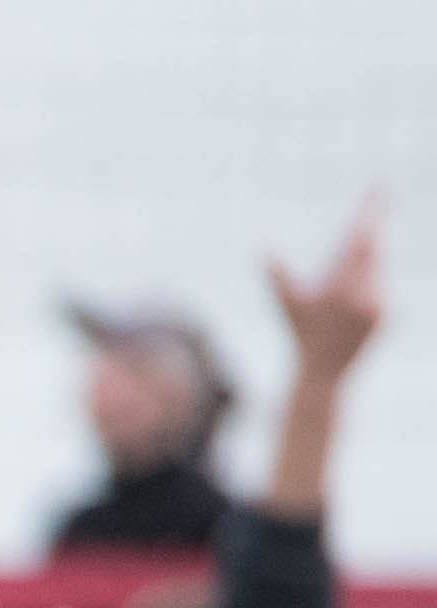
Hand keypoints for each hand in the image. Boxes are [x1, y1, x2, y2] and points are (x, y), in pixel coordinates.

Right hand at [274, 197, 386, 386]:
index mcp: (341, 289)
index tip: (379, 190)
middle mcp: (365, 296)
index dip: (371, 213)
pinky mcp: (387, 316)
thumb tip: (263, 250)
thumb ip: (278, 276)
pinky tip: (363, 277)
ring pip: (379, 268)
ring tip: (369, 233)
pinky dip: (372, 277)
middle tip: (380, 197)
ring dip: (372, 253)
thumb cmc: (299, 337)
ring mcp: (379, 307)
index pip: (362, 241)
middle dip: (373, 227)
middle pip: (374, 250)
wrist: (323, 375)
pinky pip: (381, 286)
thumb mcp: (286, 305)